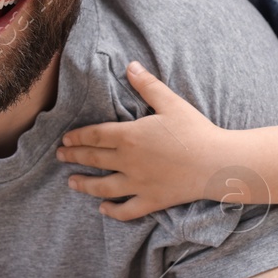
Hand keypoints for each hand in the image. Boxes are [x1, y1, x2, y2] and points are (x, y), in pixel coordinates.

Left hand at [56, 61, 226, 220]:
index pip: (95, 135)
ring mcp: (138, 184)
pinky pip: (127, 210)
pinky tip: (103, 209)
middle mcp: (128, 162)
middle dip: (74, 157)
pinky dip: (112, 211)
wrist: (217, 163)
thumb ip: (147, 85)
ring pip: (103, 187)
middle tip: (60, 156)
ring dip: (84, 184)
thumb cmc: (195, 130)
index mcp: (130, 136)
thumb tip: (130, 66)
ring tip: (71, 182)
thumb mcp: (171, 102)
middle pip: (94, 159)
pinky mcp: (151, 201)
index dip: (78, 137)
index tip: (66, 139)